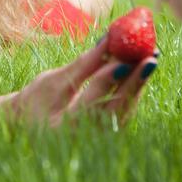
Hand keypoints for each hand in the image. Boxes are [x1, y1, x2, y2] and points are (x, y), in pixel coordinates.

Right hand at [10, 36, 157, 126]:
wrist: (30, 127)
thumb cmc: (36, 101)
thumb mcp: (53, 80)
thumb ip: (83, 65)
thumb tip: (109, 40)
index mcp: (61, 129)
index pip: (88, 105)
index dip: (105, 82)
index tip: (122, 62)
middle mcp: (84, 140)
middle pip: (115, 110)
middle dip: (135, 82)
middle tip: (150, 58)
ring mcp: (99, 140)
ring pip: (125, 110)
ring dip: (139, 83)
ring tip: (151, 56)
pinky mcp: (109, 134)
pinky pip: (125, 110)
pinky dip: (133, 88)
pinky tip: (142, 67)